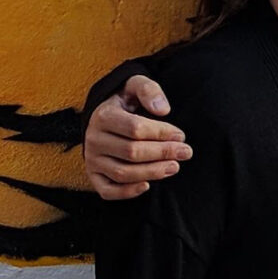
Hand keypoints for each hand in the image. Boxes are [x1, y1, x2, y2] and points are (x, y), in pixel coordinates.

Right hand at [85, 75, 191, 200]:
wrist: (103, 117)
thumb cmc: (125, 103)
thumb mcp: (134, 86)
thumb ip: (149, 90)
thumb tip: (163, 110)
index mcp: (103, 116)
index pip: (135, 128)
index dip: (161, 133)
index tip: (181, 135)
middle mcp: (94, 139)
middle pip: (132, 152)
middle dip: (162, 153)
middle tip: (185, 152)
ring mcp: (92, 160)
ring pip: (123, 173)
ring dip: (152, 172)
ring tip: (174, 167)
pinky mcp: (93, 176)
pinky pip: (108, 191)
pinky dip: (127, 192)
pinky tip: (148, 185)